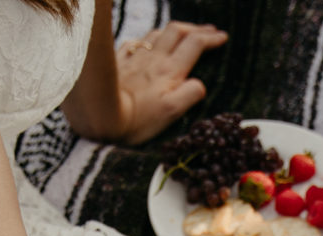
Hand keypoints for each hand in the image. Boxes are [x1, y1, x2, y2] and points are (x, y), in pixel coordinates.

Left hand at [66, 22, 227, 144]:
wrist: (99, 116)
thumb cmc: (136, 120)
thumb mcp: (171, 113)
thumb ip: (190, 94)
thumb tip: (200, 84)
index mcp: (170, 70)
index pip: (195, 44)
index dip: (211, 38)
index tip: (223, 38)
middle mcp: (154, 59)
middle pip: (178, 31)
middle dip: (197, 29)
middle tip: (210, 32)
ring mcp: (135, 57)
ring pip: (158, 33)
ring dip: (175, 30)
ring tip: (184, 34)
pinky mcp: (119, 62)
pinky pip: (136, 43)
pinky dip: (149, 39)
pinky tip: (149, 44)